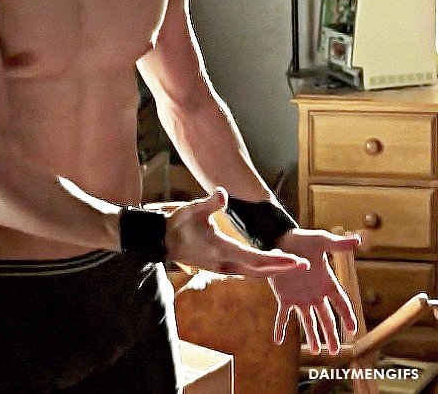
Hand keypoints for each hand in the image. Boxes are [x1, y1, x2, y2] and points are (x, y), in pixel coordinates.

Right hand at [164, 188, 309, 277]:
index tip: (295, 260)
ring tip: (293, 265)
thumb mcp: (192, 209)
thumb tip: (223, 193)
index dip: (277, 261)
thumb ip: (209, 203)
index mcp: (221, 249)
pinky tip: (271, 264)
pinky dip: (262, 269)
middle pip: (259, 270)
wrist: (162, 241)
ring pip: (254, 273)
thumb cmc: (178, 224)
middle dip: (283, 268)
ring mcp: (223, 268)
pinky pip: (247, 272)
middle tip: (305, 265)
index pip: (255, 258)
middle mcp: (225, 263)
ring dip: (274, 270)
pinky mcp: (221, 268)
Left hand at [270, 228, 360, 353]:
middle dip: (331, 335)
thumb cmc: (303, 239)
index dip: (347, 316)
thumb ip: (339, 244)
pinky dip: (280, 328)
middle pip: (326, 319)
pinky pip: (283, 315)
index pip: (341, 303)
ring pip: (308, 321)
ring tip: (315, 351)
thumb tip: (358, 239)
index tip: (353, 330)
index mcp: (327, 283)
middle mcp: (315, 294)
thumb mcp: (322, 241)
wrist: (280, 239)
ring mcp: (300, 297)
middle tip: (335, 351)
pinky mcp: (284, 297)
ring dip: (311, 336)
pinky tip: (278, 341)